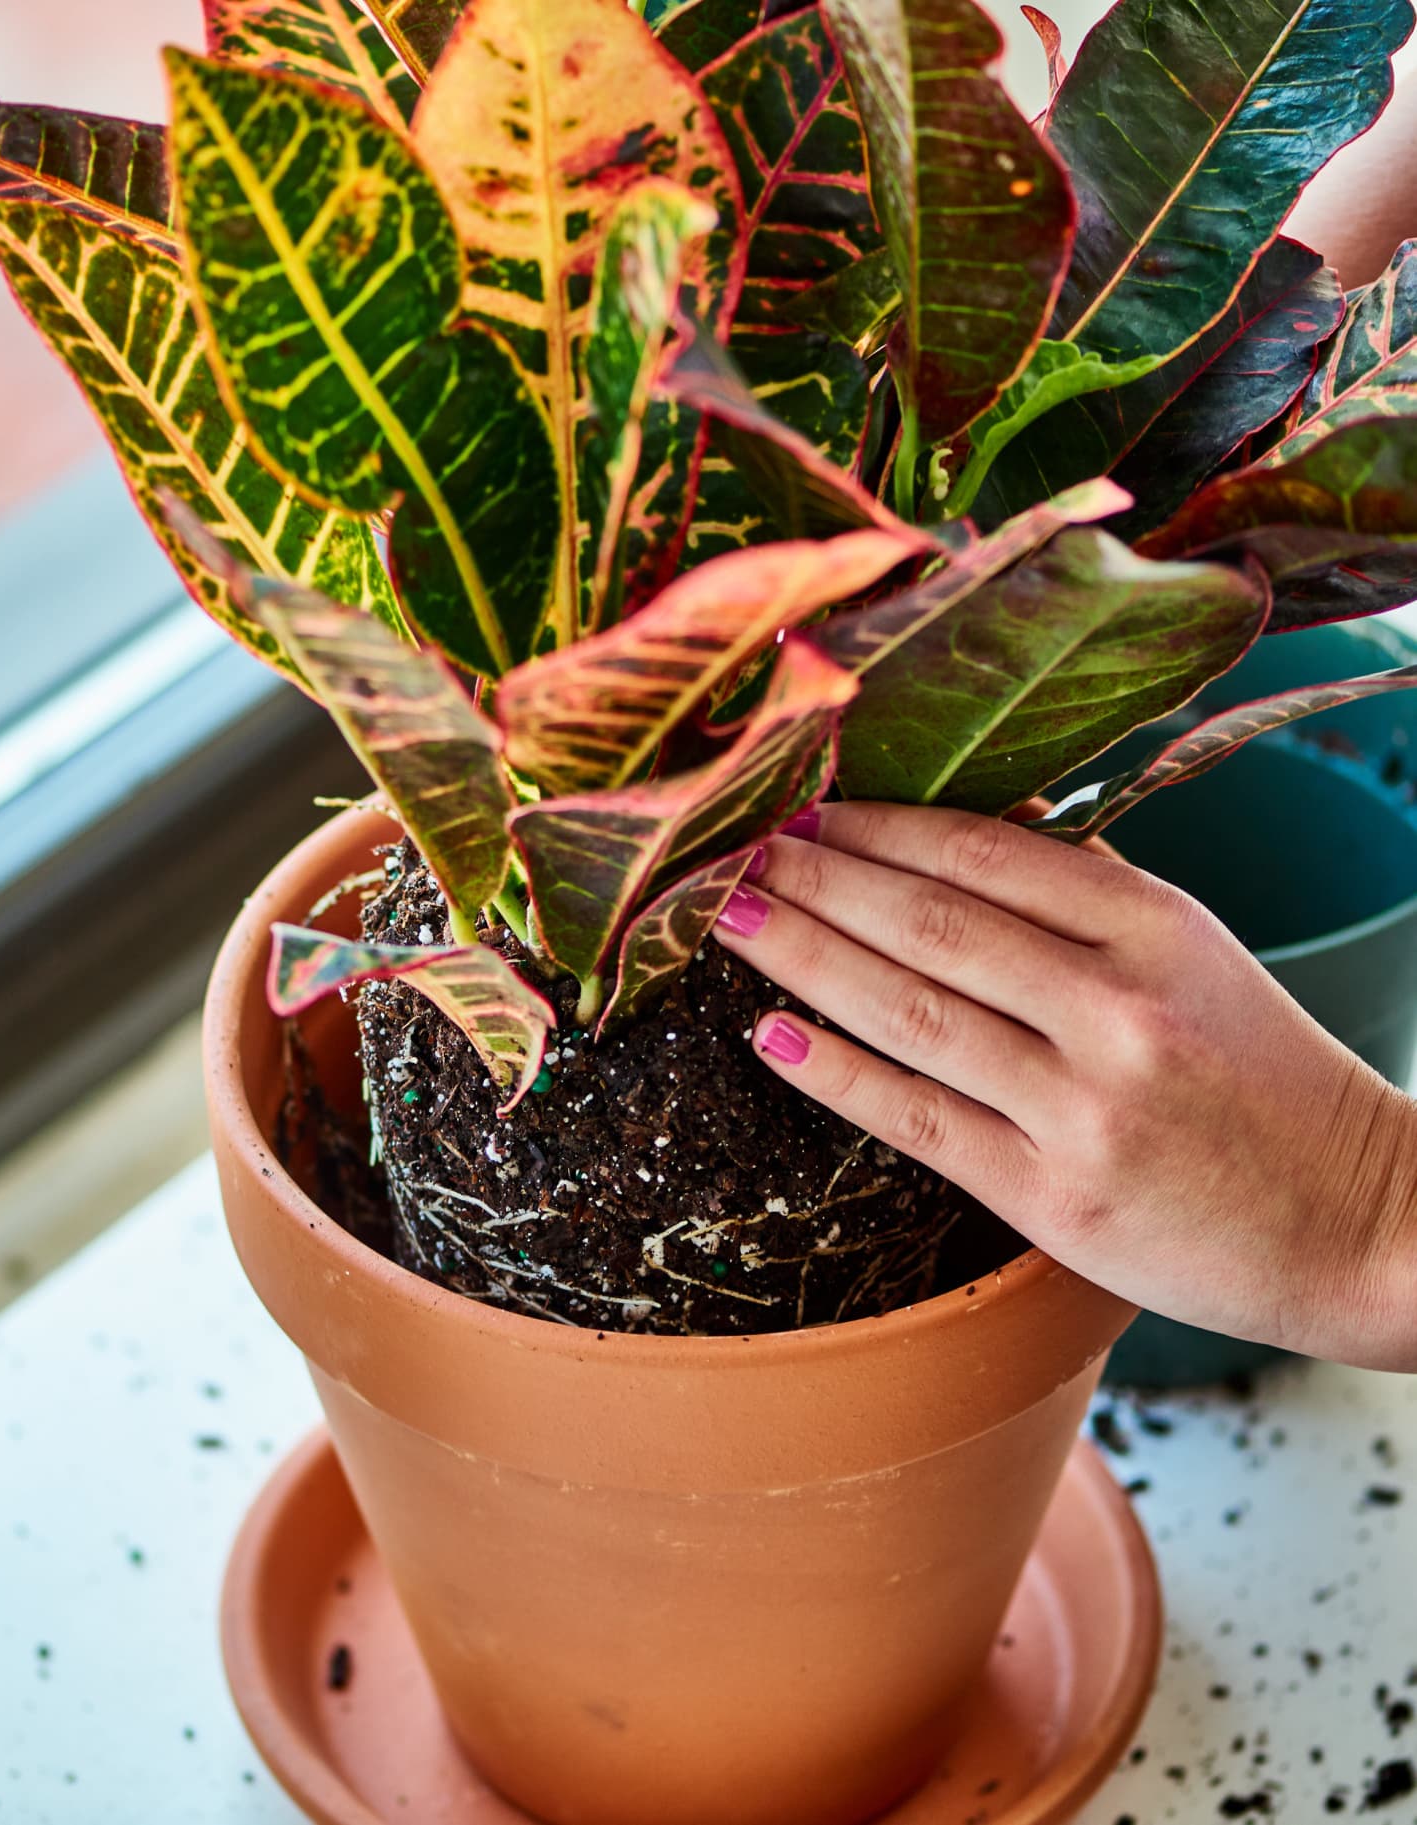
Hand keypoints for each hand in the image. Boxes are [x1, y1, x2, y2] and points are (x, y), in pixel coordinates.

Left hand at [712, 803, 1416, 1370]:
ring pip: (910, 1011)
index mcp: (1155, 928)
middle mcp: (1117, 1008)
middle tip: (730, 844)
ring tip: (727, 916)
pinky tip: (769, 1031)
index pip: (986, 853)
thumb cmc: (1265, 1077)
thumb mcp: (1195, 955)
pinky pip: (918, 1119)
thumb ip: (1083, 896)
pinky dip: (834, 1070)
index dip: (877, 825)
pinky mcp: (1054, 1198)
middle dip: (816, 877)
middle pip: (930, 923)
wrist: (1359, 1222)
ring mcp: (1082, 1106)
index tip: (802, 803)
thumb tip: (956, 831)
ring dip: (803, 956)